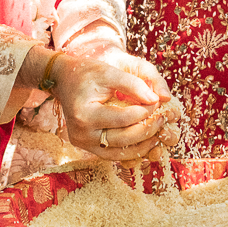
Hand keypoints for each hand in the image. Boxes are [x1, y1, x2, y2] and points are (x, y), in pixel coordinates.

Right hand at [51, 54, 173, 160]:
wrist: (65, 80)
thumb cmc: (87, 73)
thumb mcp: (110, 71)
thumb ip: (134, 84)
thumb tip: (158, 99)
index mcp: (84, 114)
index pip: (124, 118)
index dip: (144, 111)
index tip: (157, 102)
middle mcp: (81, 134)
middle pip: (123, 139)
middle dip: (147, 129)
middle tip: (162, 118)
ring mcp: (83, 143)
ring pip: (120, 153)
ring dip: (142, 146)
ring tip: (158, 134)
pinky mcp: (87, 147)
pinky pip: (113, 155)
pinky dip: (131, 150)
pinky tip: (145, 142)